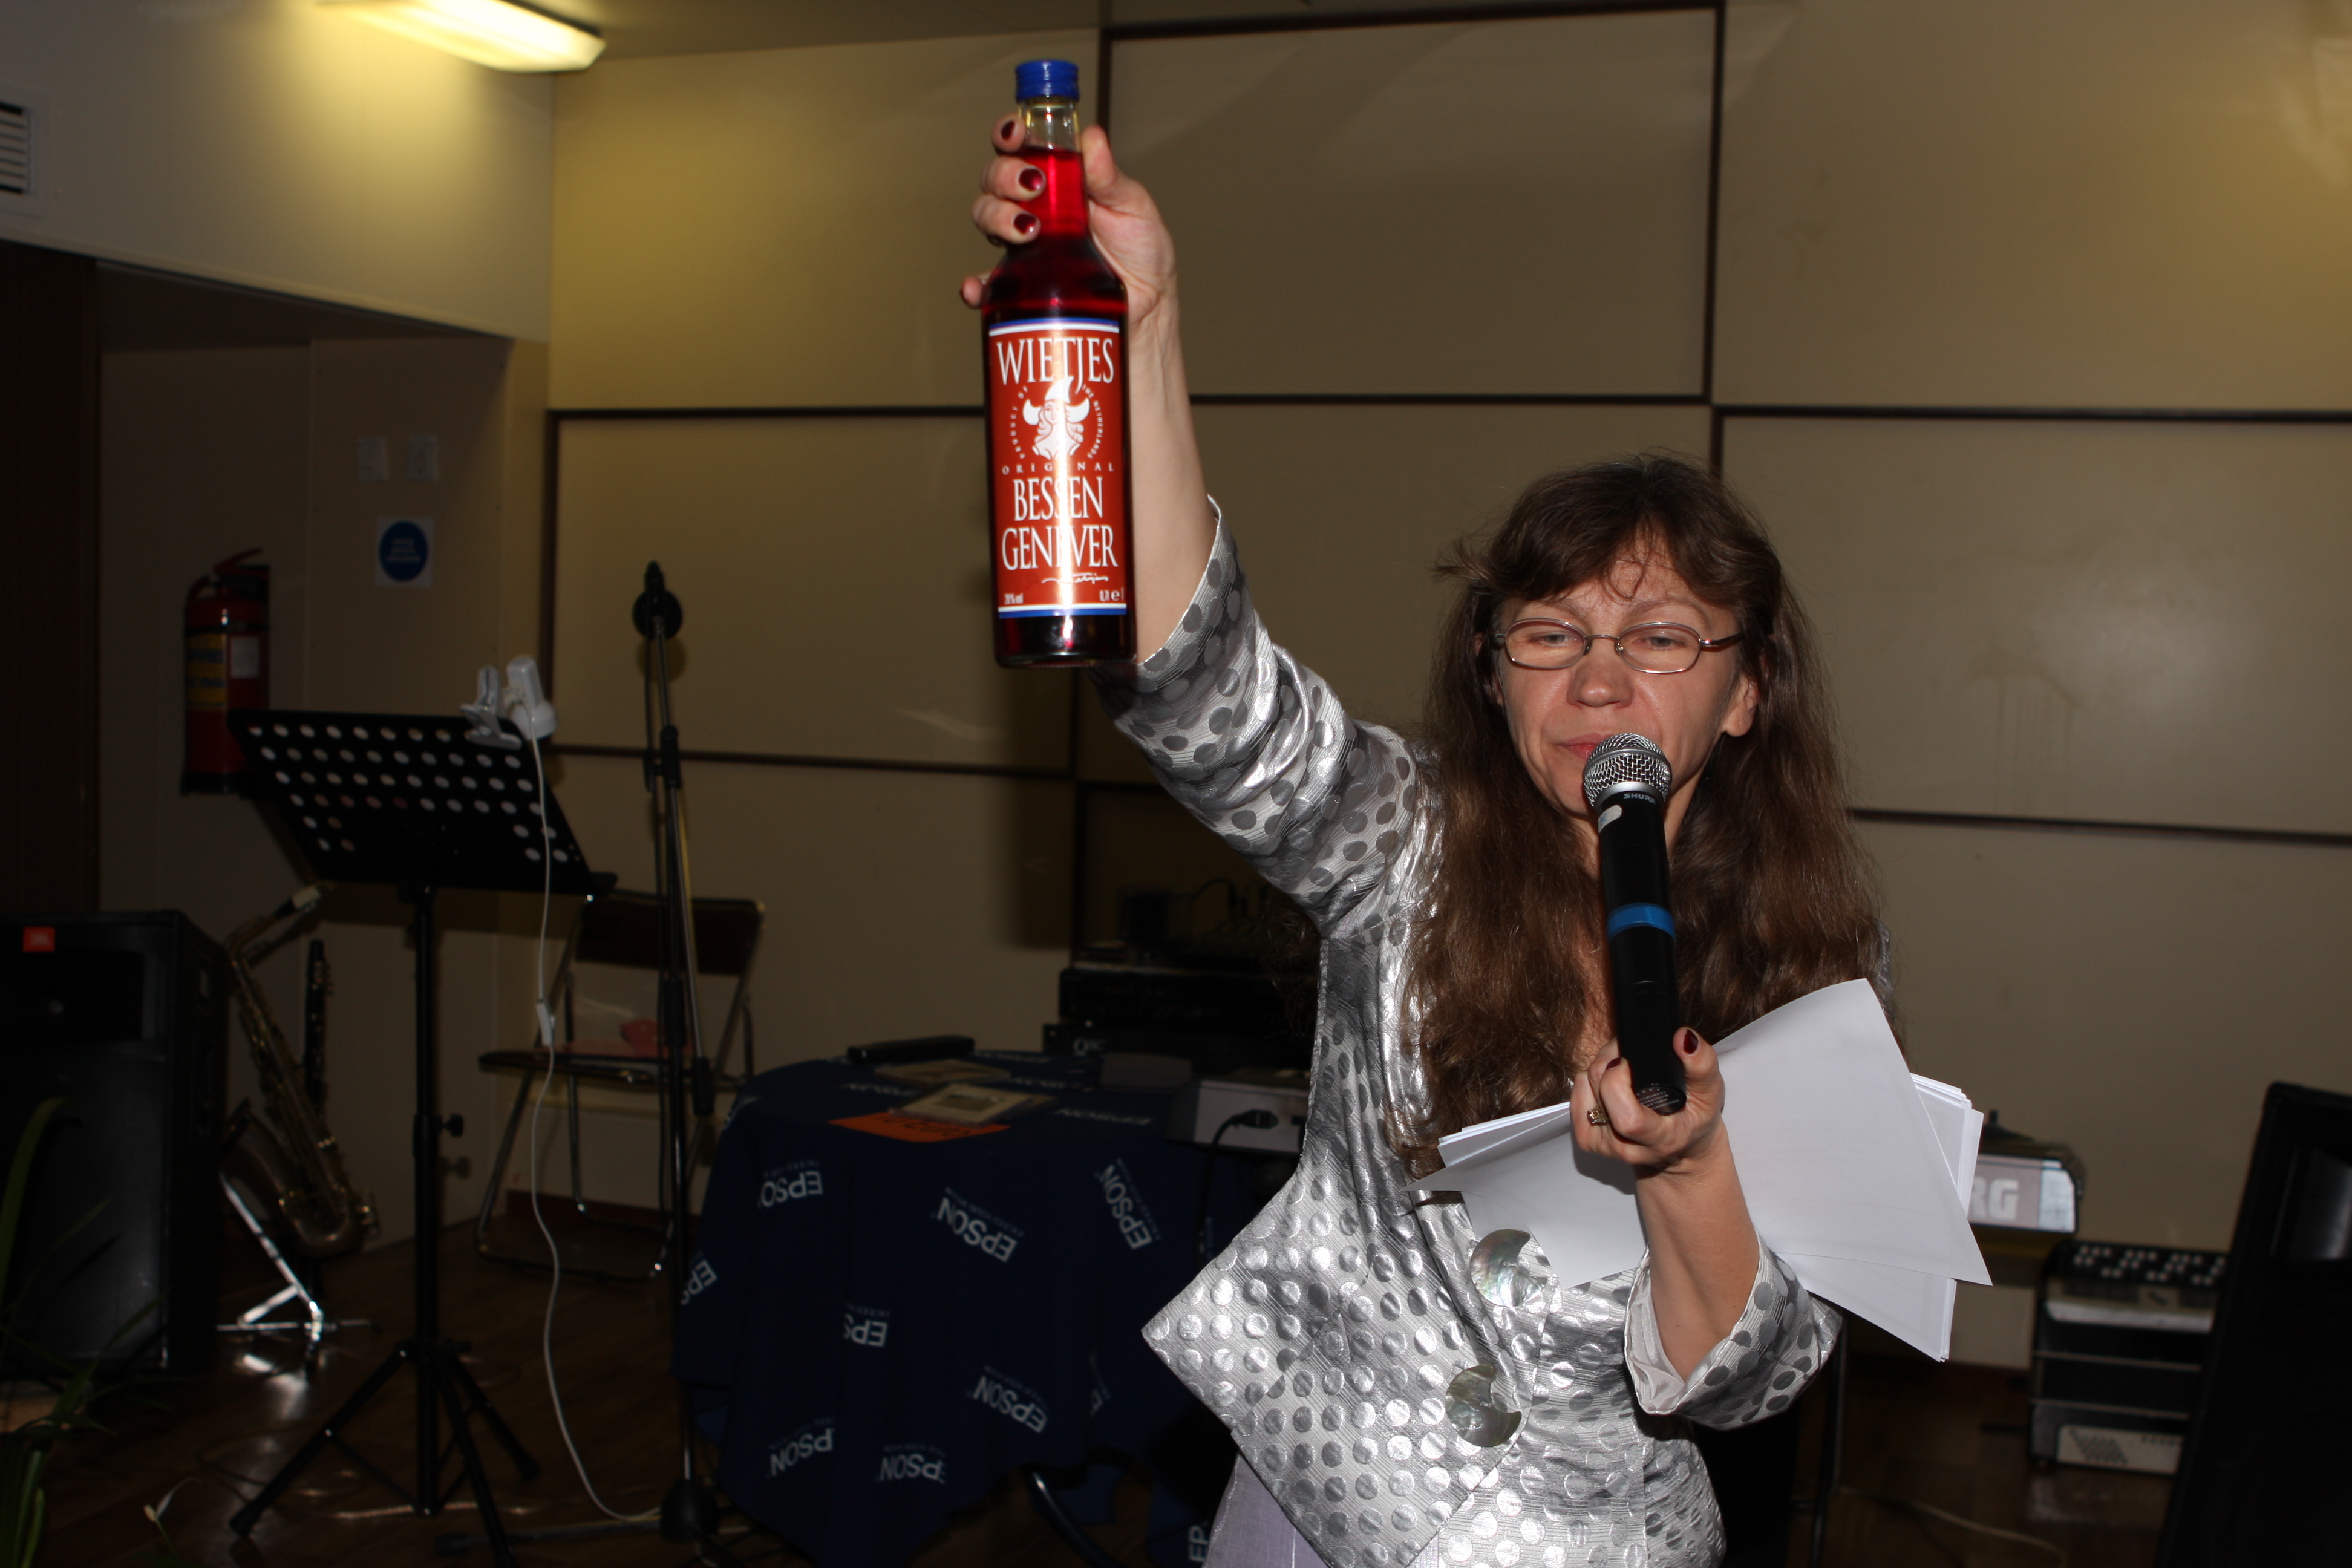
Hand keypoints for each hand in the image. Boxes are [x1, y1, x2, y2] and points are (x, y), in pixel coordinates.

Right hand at [960, 117, 1177, 333]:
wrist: (1148, 305)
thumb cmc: (1142, 251)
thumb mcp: (1132, 206)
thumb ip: (1109, 176)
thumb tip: (1092, 136)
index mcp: (1059, 179)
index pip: (1023, 147)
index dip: (1010, 134)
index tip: (1017, 134)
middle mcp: (1035, 207)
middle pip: (995, 178)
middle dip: (1005, 176)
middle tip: (1033, 187)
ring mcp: (1025, 245)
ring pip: (986, 217)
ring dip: (996, 217)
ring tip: (1027, 230)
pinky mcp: (1022, 283)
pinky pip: (988, 283)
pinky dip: (976, 284)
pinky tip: (979, 287)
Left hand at [1570, 1028, 1726, 1179]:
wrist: (1679, 1149)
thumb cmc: (1694, 1118)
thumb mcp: (1710, 1092)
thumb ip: (1701, 1064)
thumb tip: (1683, 1037)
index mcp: (1662, 1139)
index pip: (1628, 1120)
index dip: (1620, 1081)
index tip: (1631, 1059)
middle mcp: (1629, 1147)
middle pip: (1601, 1093)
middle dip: (1611, 1061)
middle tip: (1629, 1056)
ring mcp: (1604, 1145)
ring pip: (1586, 1087)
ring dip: (1600, 1068)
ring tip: (1623, 1068)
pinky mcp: (1587, 1139)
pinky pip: (1575, 1095)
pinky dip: (1588, 1081)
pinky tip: (1609, 1083)